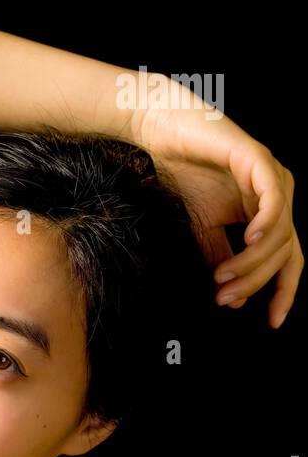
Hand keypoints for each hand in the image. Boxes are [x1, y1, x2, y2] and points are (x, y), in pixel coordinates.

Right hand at [132, 82, 301, 327]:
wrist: (166, 134)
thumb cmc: (187, 176)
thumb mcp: (204, 229)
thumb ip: (222, 260)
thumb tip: (234, 300)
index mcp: (269, 212)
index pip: (288, 259)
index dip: (284, 291)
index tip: (272, 322)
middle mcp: (279, 195)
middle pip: (284, 253)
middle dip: (257, 282)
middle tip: (225, 299)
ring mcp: (273, 177)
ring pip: (278, 234)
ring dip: (251, 263)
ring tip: (222, 278)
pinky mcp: (259, 161)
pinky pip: (274, 202)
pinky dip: (266, 225)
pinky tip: (250, 241)